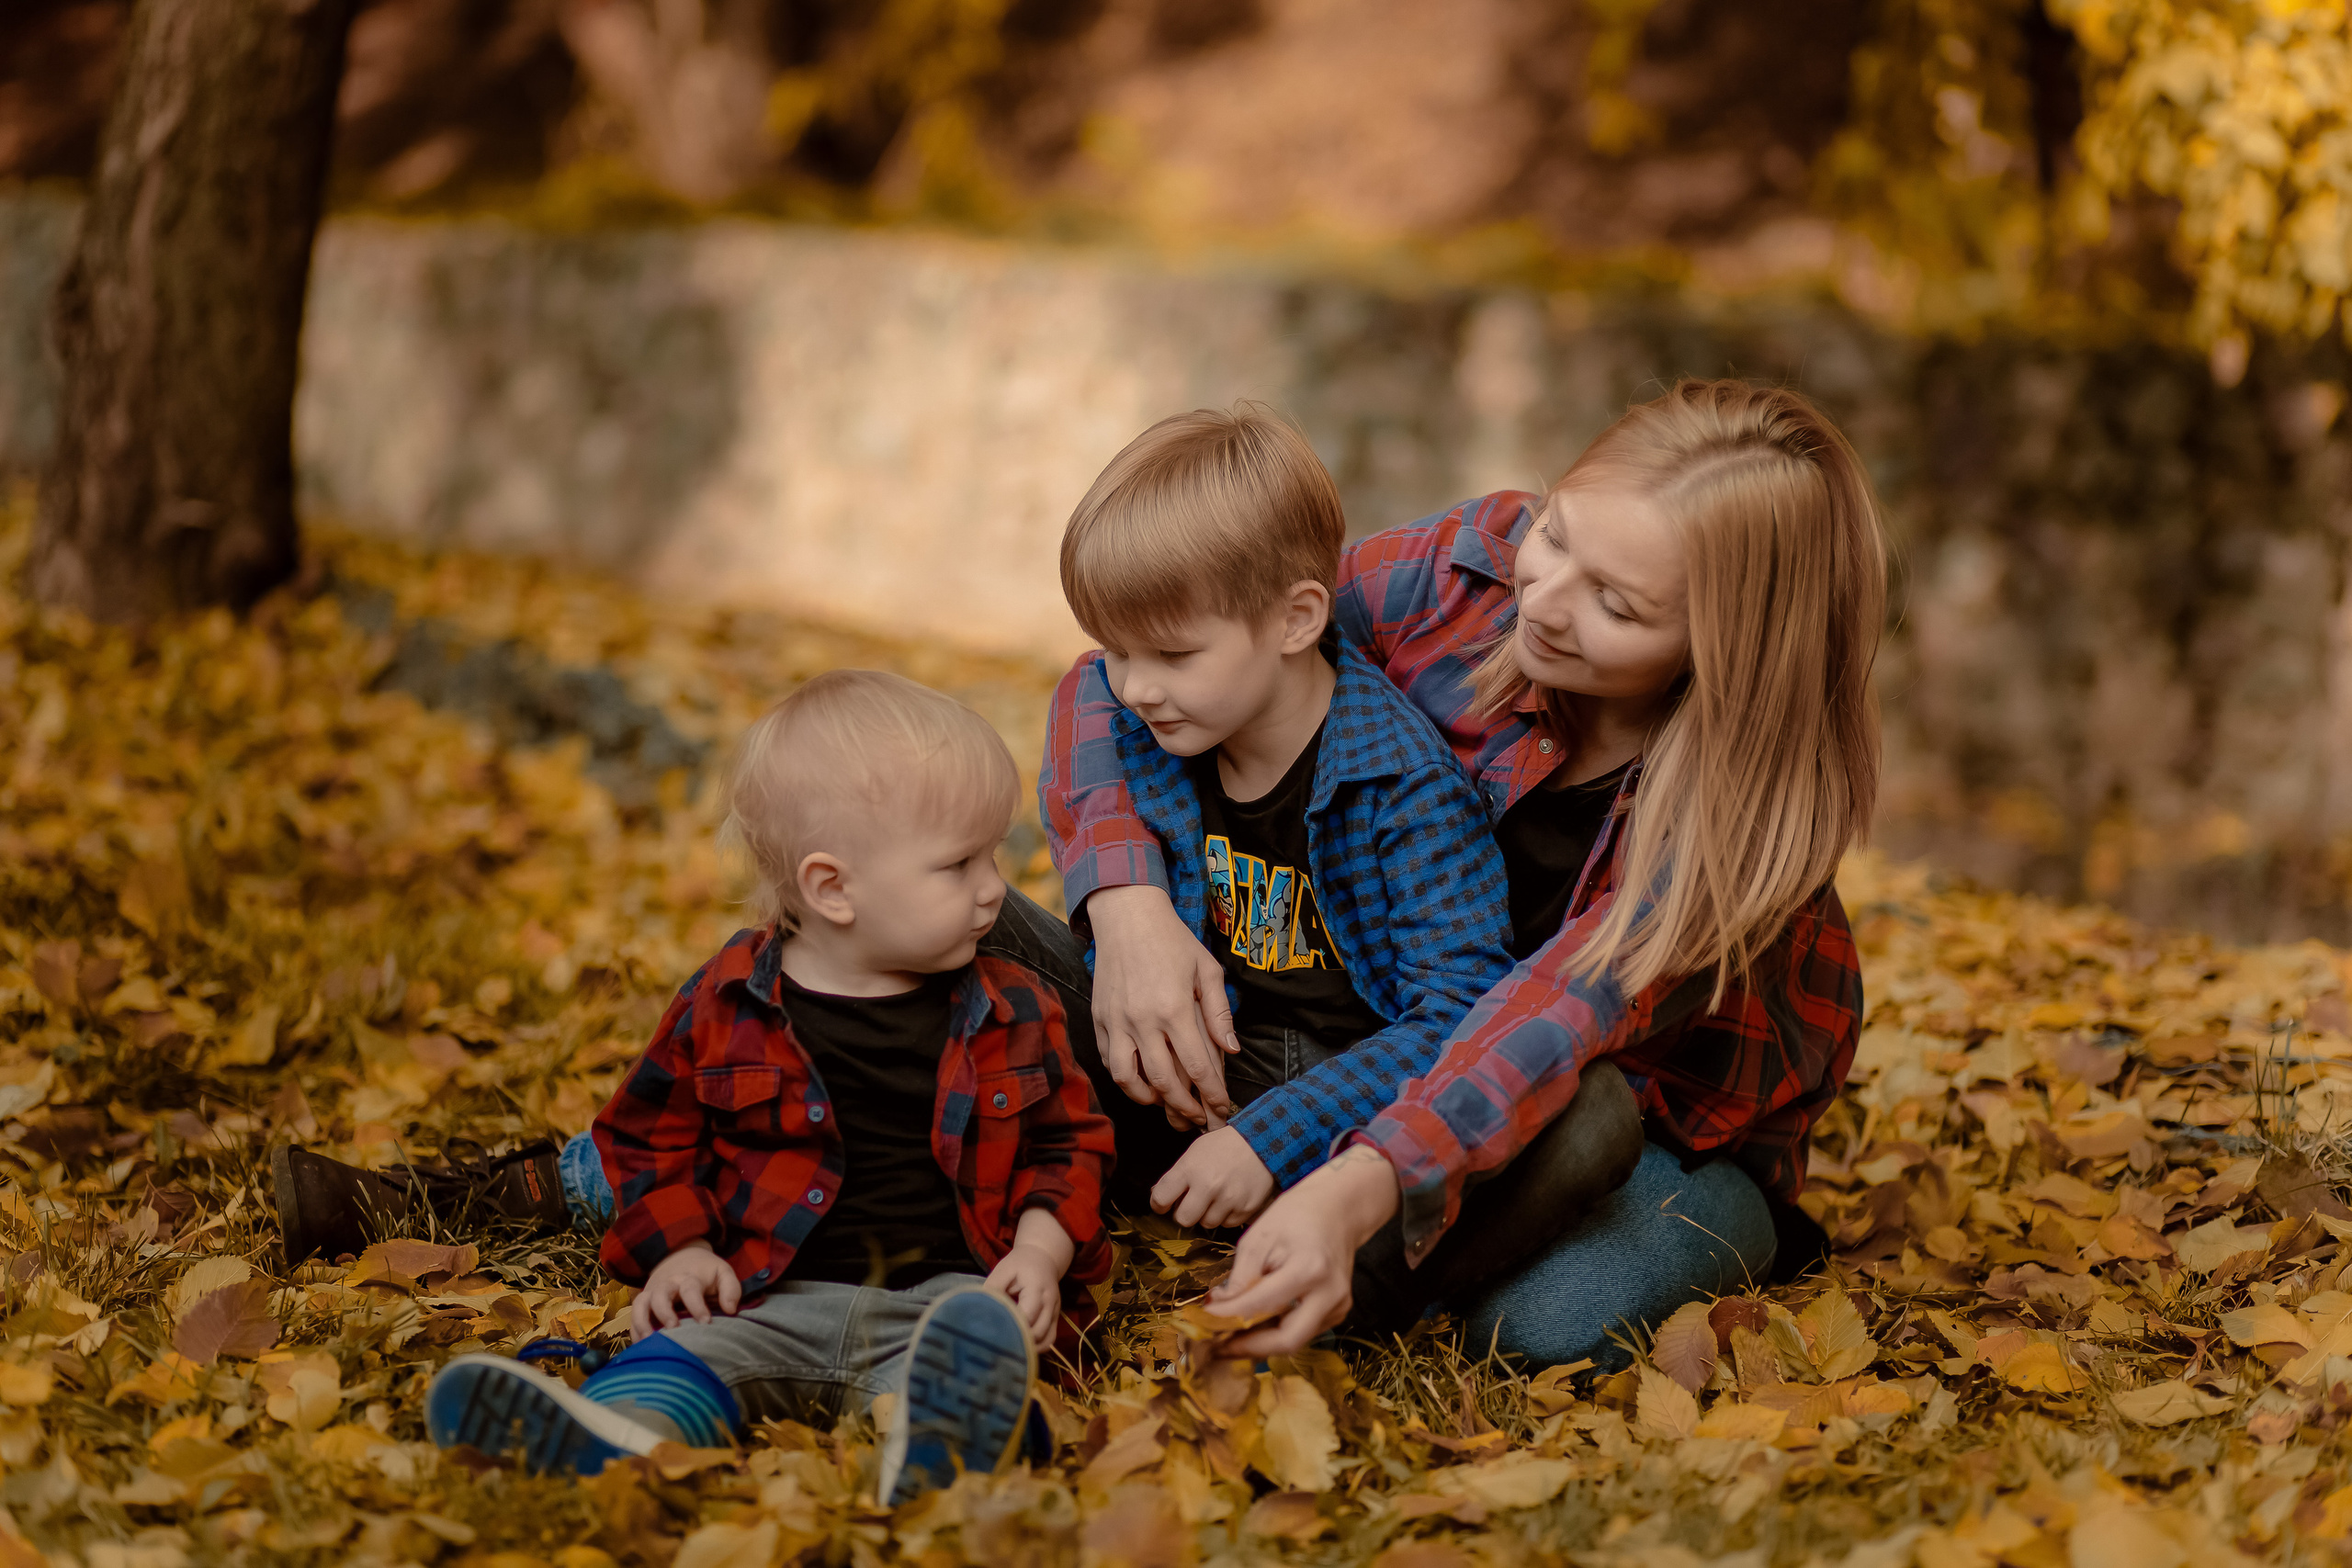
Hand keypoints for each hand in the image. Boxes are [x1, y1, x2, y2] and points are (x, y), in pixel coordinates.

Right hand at [630, 1242, 741, 1340]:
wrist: (680, 1255)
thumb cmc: (704, 1271)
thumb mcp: (722, 1273)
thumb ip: (731, 1289)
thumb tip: (730, 1309)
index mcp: (688, 1278)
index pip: (690, 1289)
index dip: (697, 1306)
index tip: (706, 1322)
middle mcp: (667, 1284)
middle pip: (660, 1295)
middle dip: (665, 1313)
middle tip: (673, 1329)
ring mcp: (652, 1292)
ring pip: (641, 1304)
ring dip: (642, 1322)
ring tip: (649, 1341)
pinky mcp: (643, 1302)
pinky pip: (633, 1315)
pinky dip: (634, 1331)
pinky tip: (641, 1347)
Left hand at [985, 1209, 1075, 1347]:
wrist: (1043, 1257)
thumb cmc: (1020, 1264)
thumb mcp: (1003, 1270)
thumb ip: (993, 1290)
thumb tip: (980, 1312)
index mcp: (1037, 1288)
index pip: (1027, 1315)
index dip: (1012, 1326)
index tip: (993, 1333)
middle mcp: (1050, 1303)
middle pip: (1038, 1332)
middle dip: (1019, 1340)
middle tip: (998, 1343)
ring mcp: (1055, 1312)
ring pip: (1046, 1340)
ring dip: (1030, 1346)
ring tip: (1010, 1346)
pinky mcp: (1055, 1318)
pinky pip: (1049, 1340)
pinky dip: (1037, 1346)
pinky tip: (1022, 1344)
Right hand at [1086, 885, 1240, 1126]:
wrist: (1127, 916)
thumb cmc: (1172, 940)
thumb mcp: (1207, 970)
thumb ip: (1219, 1013)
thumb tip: (1231, 1051)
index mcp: (1175, 1008)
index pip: (1197, 1066)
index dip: (1212, 1094)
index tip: (1222, 1108)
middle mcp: (1143, 1020)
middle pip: (1164, 1082)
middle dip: (1183, 1107)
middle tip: (1197, 1118)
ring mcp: (1117, 1021)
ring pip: (1128, 1079)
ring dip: (1149, 1099)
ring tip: (1165, 1104)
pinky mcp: (1099, 1019)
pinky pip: (1109, 1060)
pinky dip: (1124, 1078)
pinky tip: (1140, 1081)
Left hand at [1152, 1126, 1276, 1228]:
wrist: (1261, 1143)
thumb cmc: (1225, 1146)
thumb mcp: (1195, 1152)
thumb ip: (1176, 1175)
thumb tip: (1158, 1196)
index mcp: (1190, 1169)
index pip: (1160, 1199)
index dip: (1159, 1204)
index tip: (1164, 1204)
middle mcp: (1207, 1186)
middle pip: (1183, 1219)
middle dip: (1185, 1213)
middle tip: (1192, 1202)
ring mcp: (1227, 1200)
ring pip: (1206, 1224)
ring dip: (1207, 1214)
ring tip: (1216, 1196)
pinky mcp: (1244, 1210)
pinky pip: (1227, 1224)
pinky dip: (1226, 1215)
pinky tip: (1231, 1199)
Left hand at [1210, 1147, 1399, 1356]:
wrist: (1338, 1209)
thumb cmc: (1296, 1216)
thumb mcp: (1259, 1237)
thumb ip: (1241, 1276)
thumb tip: (1220, 1307)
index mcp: (1308, 1270)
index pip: (1261, 1305)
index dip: (1229, 1316)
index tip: (1203, 1318)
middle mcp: (1329, 1294)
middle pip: (1287, 1340)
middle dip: (1248, 1348)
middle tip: (1216, 1347)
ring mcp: (1338, 1305)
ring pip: (1295, 1341)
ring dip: (1260, 1344)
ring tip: (1228, 1338)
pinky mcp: (1338, 1311)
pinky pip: (1303, 1332)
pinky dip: (1276, 1333)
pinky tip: (1253, 1328)